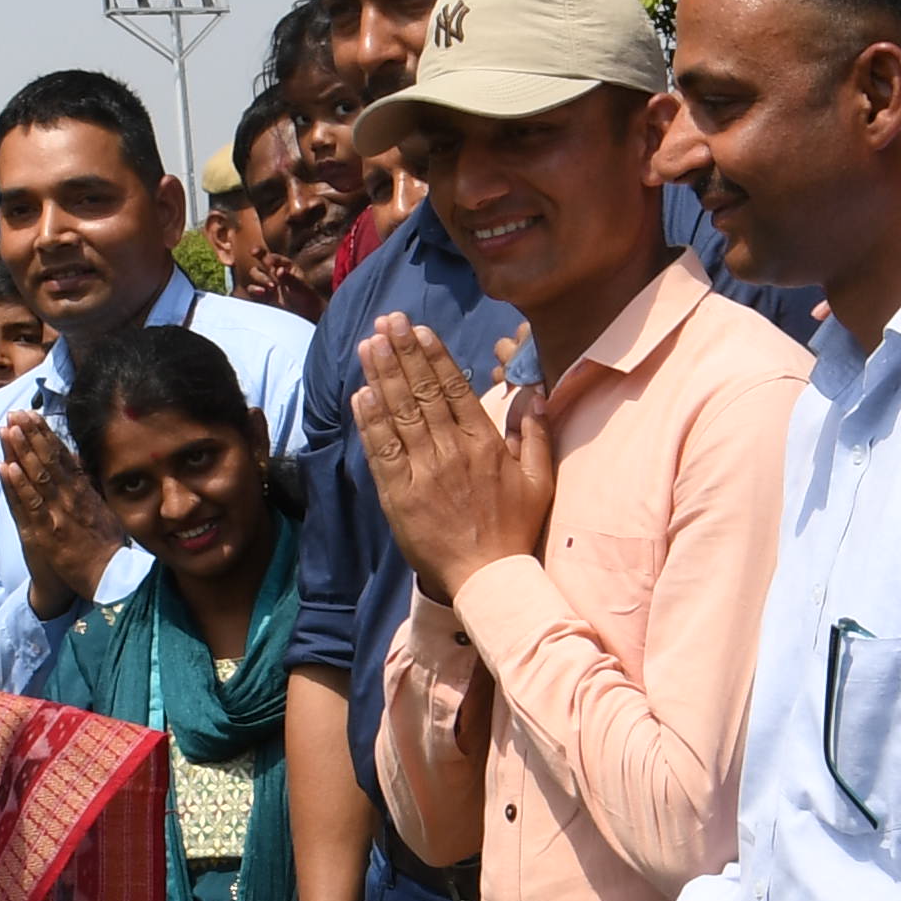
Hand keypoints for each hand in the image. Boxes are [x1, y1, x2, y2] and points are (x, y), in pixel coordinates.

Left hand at [0, 406, 119, 616]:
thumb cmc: (107, 545)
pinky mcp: (44, 533)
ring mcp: (56, 514)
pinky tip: (6, 467)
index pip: (61, 456)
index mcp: (84, 491)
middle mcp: (70, 498)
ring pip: (36, 477)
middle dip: (30, 435)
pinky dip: (17, 486)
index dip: (45, 434)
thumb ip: (89, 486)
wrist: (108, 576)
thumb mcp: (104, 509)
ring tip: (8, 429)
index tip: (32, 414)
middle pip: (47, 460)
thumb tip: (78, 461)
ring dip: (20, 452)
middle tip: (16, 413)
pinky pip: (28, 506)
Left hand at [357, 321, 555, 599]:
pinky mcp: (400, 496)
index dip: (433, 356)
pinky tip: (361, 394)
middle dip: (403, 352)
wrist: (489, 579)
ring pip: (400, 414)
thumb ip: (535, 436)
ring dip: (382, 375)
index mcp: (484, 444)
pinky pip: (382, 451)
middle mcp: (452, 452)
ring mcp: (424, 473)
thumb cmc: (515, 529)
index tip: (419, 329)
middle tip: (387, 321)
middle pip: (422, 392)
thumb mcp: (539, 481)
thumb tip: (533, 396)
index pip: (455, 389)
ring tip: (370, 344)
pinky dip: (371, 422)